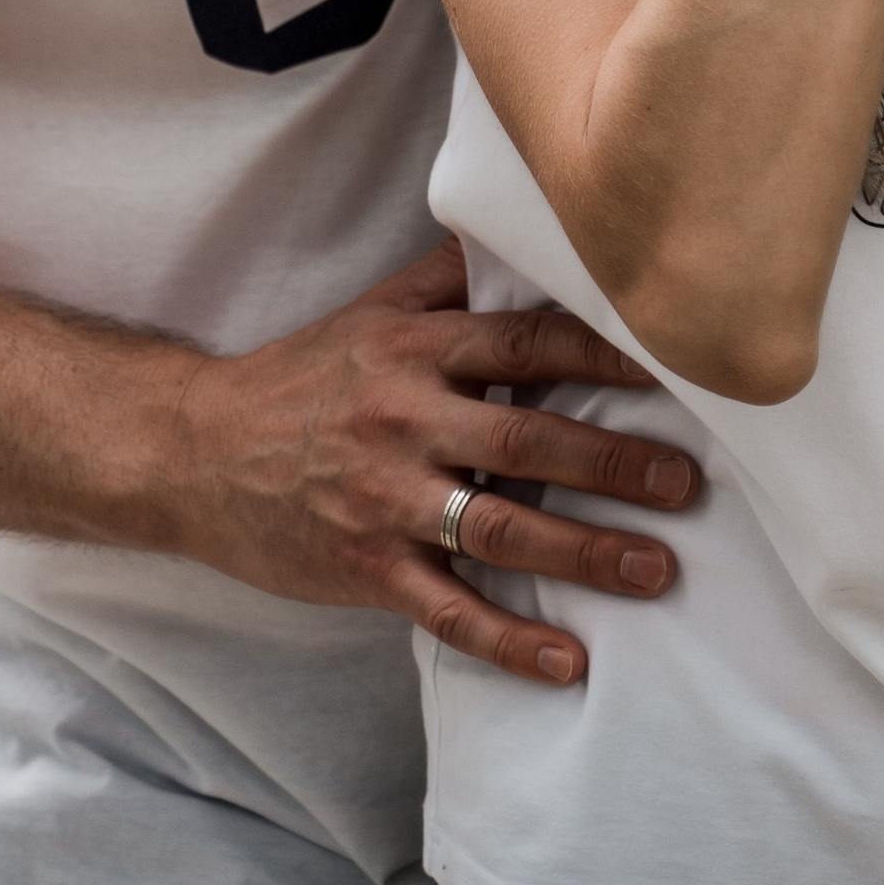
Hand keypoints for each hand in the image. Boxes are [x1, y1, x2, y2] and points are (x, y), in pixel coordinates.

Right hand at [161, 241, 698, 686]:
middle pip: (526, 439)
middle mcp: (405, 419)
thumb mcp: (371, 312)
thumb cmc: (301, 377)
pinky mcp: (366, 569)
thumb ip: (449, 276)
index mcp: (414, 349)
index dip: (604, 353)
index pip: (525, 343)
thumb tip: (521, 223)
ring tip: (658, 571)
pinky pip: (448, 610)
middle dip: (613, 462)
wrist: (195, 452)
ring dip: (585, 554)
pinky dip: (509, 639)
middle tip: (688, 481)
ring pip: (500, 528)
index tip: (676, 366)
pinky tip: (568, 661)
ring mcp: (385, 500)